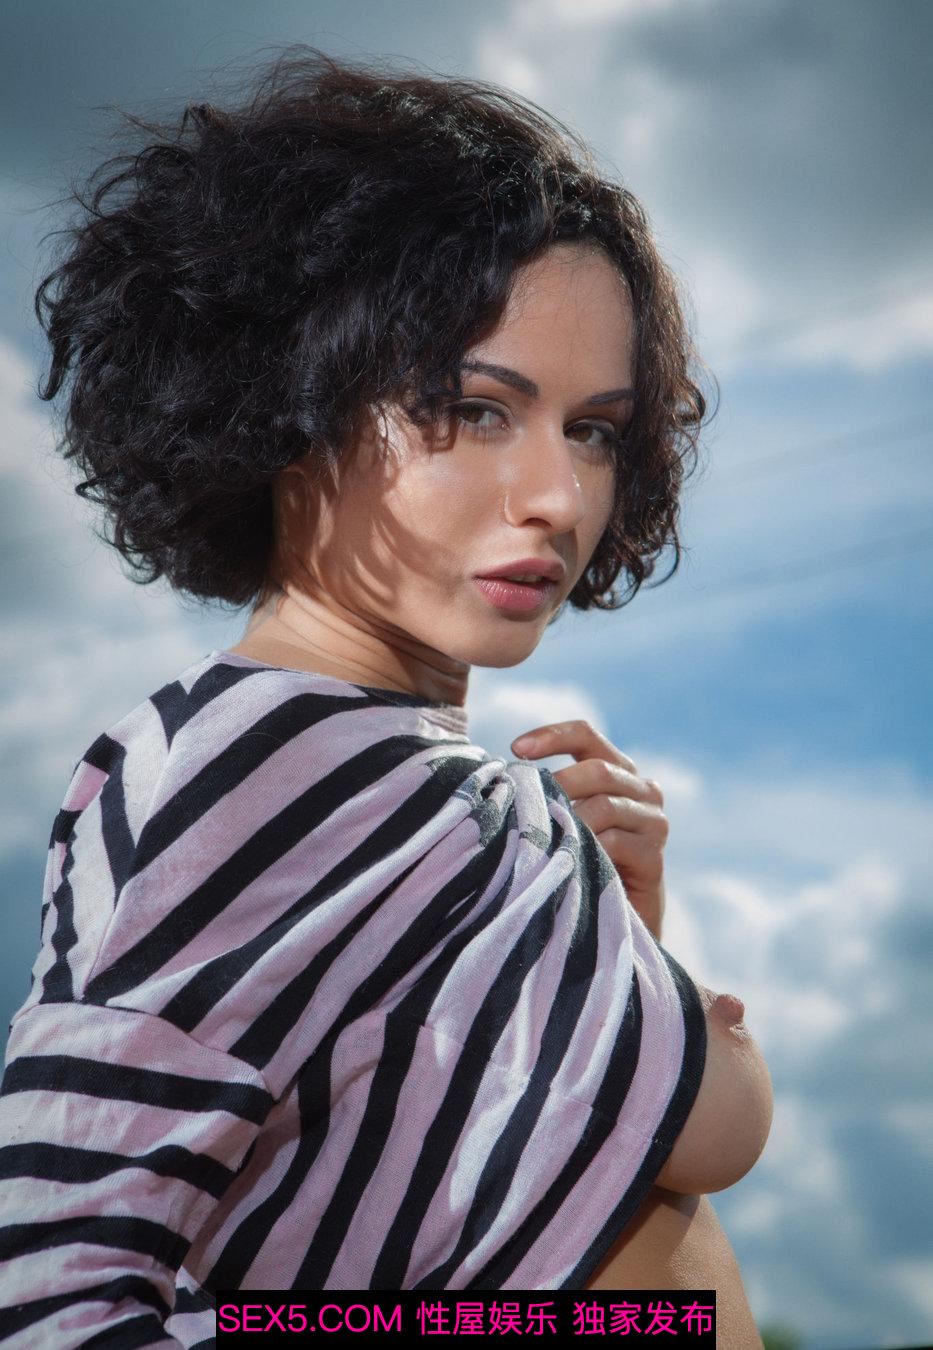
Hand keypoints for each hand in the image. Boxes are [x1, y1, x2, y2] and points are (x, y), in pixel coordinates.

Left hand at [511, 720, 667, 941]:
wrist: (618, 917)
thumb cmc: (581, 860)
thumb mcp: (567, 818)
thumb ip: (552, 793)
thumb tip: (504, 780)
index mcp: (619, 771)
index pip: (586, 735)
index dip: (552, 735)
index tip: (517, 749)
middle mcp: (643, 789)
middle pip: (598, 770)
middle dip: (558, 784)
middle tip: (527, 803)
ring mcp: (653, 822)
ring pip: (604, 807)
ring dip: (570, 822)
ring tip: (542, 839)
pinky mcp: (654, 857)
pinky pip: (614, 844)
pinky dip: (585, 849)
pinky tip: (565, 860)